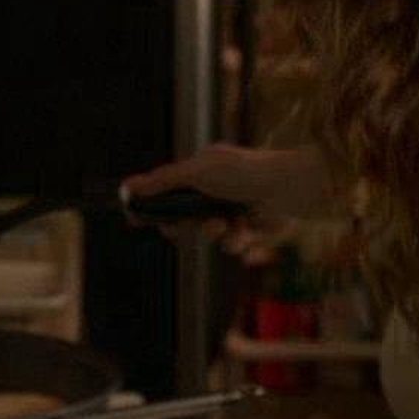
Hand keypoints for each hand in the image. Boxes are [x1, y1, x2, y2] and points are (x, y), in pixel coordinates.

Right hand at [120, 144, 328, 254]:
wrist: (290, 188)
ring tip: (228, 228)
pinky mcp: (252, 229)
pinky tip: (248, 234)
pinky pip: (234, 246)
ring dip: (216, 235)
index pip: (168, 192)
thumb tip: (127, 186)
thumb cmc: (245, 172)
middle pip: (185, 219)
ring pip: (210, 236)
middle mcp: (217, 190)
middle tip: (185, 227)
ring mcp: (234, 210)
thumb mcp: (198, 172)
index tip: (137, 221)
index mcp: (202, 172)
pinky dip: (239, 243)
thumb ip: (162, 181)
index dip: (153, 208)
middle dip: (188, 226)